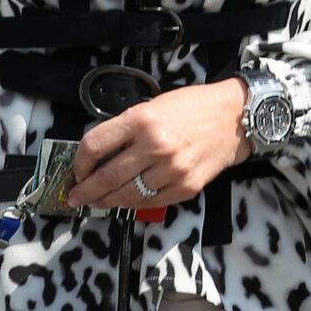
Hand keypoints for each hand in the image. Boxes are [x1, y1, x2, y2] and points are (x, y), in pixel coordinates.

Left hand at [68, 79, 248, 210]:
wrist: (234, 118)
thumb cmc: (192, 108)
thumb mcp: (152, 105)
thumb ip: (126, 128)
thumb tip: (98, 153)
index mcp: (141, 120)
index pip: (95, 145)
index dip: (79, 162)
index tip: (78, 170)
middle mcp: (155, 145)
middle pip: (107, 176)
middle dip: (86, 191)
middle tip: (76, 197)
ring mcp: (171, 169)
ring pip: (127, 195)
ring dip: (107, 201)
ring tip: (98, 202)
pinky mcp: (185, 186)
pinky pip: (151, 203)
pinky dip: (134, 205)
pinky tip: (125, 202)